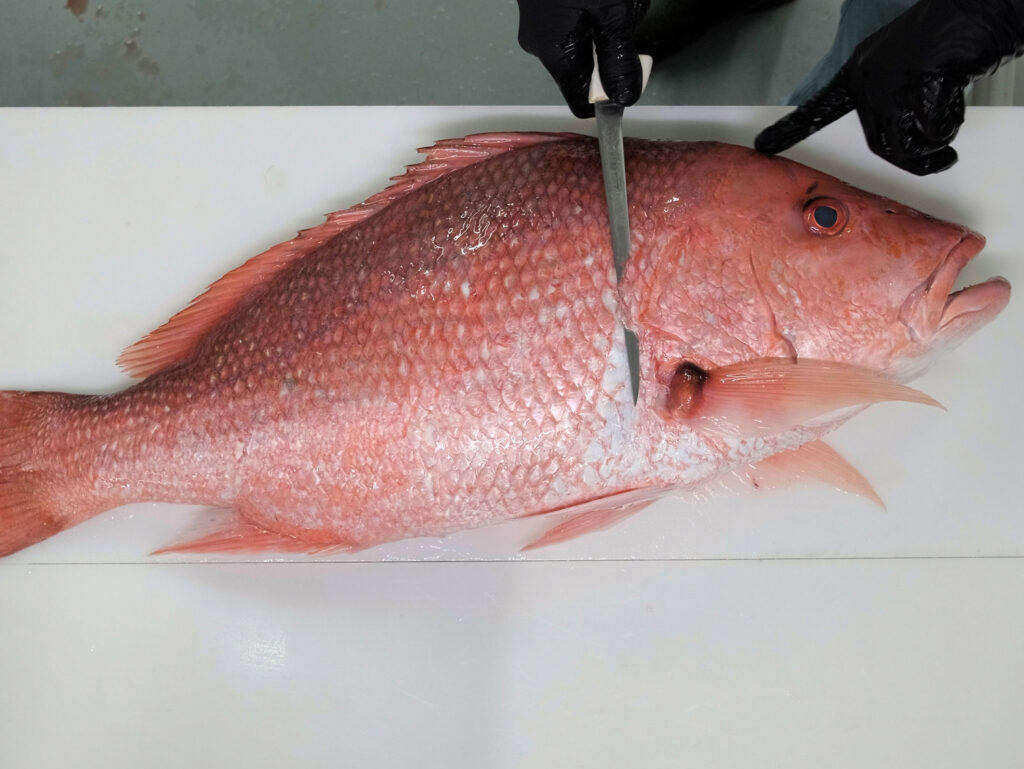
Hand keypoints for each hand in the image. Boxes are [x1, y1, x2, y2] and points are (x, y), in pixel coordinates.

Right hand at [517, 0, 649, 117]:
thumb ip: (619, 58)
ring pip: (586, 44)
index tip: (629, 74)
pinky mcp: (545, 10)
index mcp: (555, 52)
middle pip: (588, 71)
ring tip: (611, 0)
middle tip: (623, 15)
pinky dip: (596, 13)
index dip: (609, 97)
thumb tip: (624, 98)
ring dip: (608, 27)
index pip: (582, 104)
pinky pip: (577, 23)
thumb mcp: (612, 12)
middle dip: (613, 49)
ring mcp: (540, 26)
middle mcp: (541, 45)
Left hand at [755, 0, 1023, 174]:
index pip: (819, 109)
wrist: (977, 13)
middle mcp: (868, 78)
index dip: (792, 130)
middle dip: (912, 157)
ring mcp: (888, 81)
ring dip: (932, 149)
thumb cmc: (950, 42)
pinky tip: (954, 99)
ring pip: (900, 146)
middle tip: (939, 156)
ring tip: (948, 127)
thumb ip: (893, 108)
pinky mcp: (915, 84)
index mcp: (860, 74)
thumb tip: (900, 148)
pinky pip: (931, 131)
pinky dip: (949, 126)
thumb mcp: (908, 77)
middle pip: (878, 143)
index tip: (763, 146)